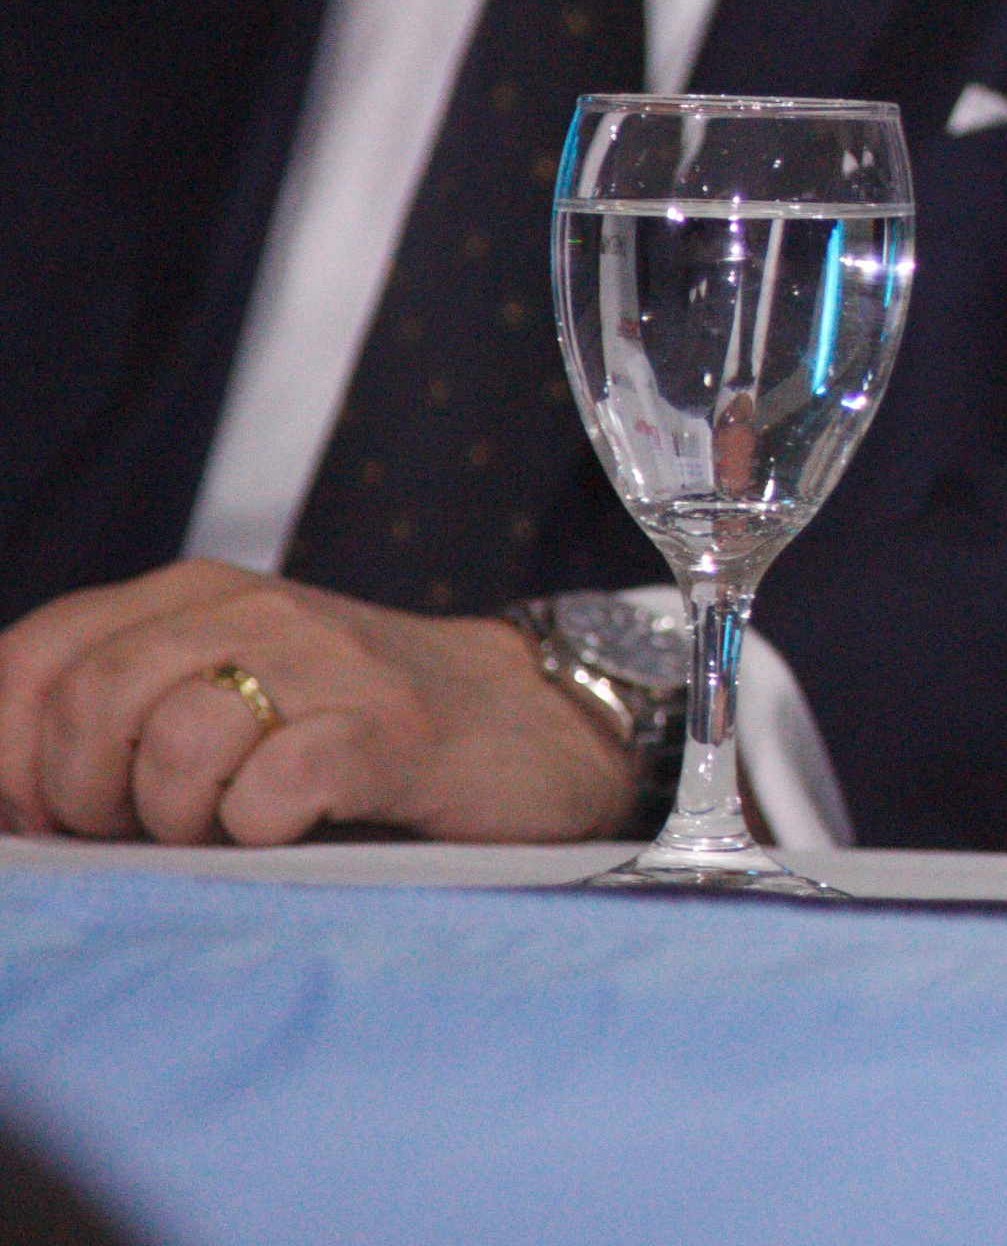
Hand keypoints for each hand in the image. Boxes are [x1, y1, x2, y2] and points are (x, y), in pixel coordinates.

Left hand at [0, 559, 644, 846]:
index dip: (7, 759)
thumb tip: (5, 802)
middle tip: (143, 834)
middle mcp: (254, 609)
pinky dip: (263, 830)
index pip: (29, 659)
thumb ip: (110, 717)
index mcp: (191, 595)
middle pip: (90, 701)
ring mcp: (330, 665)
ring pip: (176, 740)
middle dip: (87, 799)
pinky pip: (274, 789)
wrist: (530, 725)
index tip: (46, 820)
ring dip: (179, 821)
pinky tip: (296, 827)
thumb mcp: (216, 692)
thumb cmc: (349, 731)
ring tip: (226, 831)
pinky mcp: (392, 732)